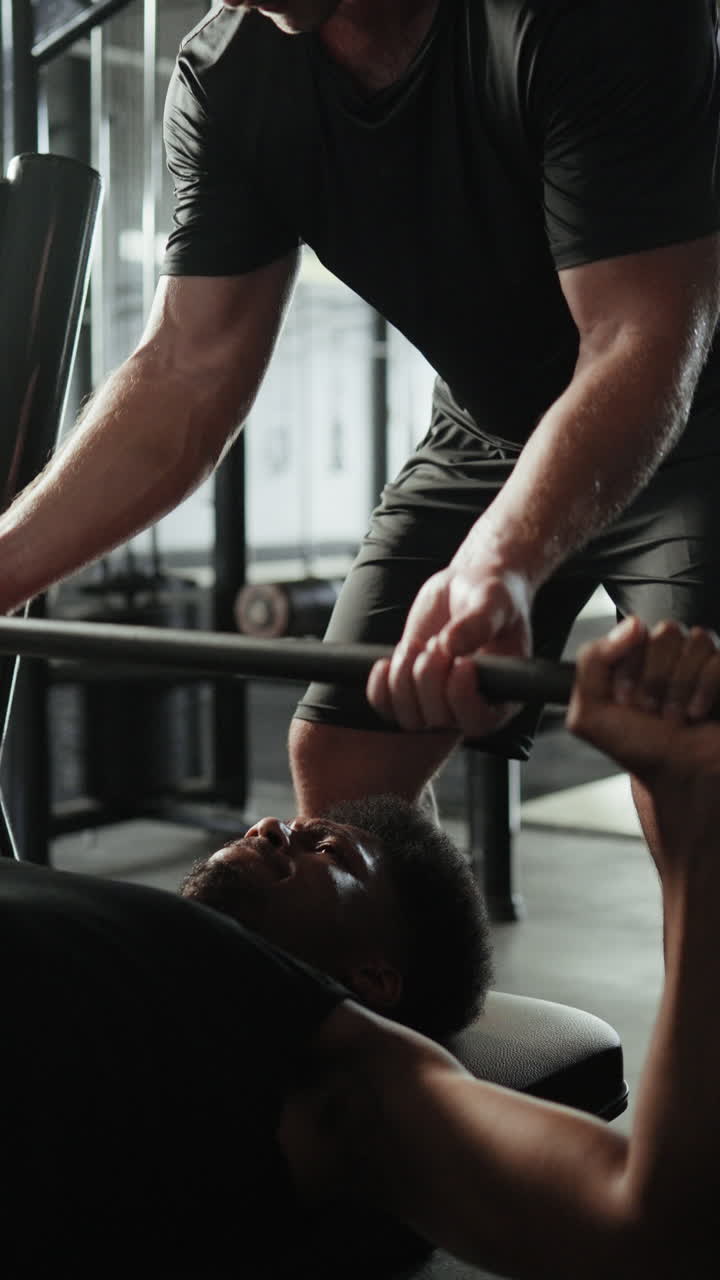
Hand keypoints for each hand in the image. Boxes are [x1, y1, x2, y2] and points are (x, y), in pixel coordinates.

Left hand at [367, 562, 532, 734]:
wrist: (468, 585)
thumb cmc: (493, 594)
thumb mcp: (493, 601)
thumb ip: (478, 622)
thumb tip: (451, 646)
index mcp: (502, 693)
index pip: (479, 721)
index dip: (462, 698)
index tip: (461, 662)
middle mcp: (470, 705)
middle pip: (440, 719)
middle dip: (429, 678)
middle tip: (436, 640)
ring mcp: (438, 700)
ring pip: (410, 718)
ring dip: (402, 681)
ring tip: (414, 644)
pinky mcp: (411, 690)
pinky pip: (386, 707)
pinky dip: (380, 688)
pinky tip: (386, 661)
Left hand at [567, 617, 719, 867]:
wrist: (679, 780)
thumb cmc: (638, 750)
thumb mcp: (590, 712)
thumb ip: (591, 662)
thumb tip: (633, 624)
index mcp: (635, 659)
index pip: (635, 630)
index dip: (628, 667)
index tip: (626, 701)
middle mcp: (670, 658)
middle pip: (666, 631)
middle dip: (654, 679)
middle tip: (652, 712)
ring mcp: (702, 665)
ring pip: (696, 640)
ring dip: (679, 688)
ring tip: (675, 717)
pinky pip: (719, 660)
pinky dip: (705, 690)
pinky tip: (698, 715)